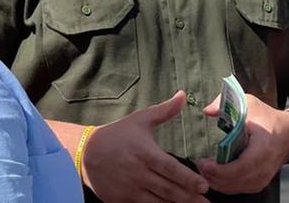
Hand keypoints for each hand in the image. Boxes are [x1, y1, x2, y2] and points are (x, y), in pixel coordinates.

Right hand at [82, 91, 209, 202]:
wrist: (84, 153)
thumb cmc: (116, 135)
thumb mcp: (140, 120)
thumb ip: (164, 111)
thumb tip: (183, 95)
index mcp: (145, 153)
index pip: (170, 168)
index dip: (188, 179)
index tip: (204, 186)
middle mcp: (138, 173)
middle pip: (167, 189)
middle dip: (188, 198)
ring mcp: (129, 189)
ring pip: (157, 202)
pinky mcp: (120, 200)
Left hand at [194, 94, 288, 194]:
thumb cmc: (268, 118)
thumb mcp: (249, 103)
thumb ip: (226, 104)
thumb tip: (207, 111)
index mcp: (263, 148)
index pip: (239, 167)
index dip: (218, 169)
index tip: (203, 162)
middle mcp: (264, 167)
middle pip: (234, 180)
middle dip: (212, 175)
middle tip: (199, 165)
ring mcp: (263, 177)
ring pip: (235, 188)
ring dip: (216, 182)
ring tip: (204, 170)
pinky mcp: (260, 183)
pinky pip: (239, 189)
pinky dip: (224, 185)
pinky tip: (214, 176)